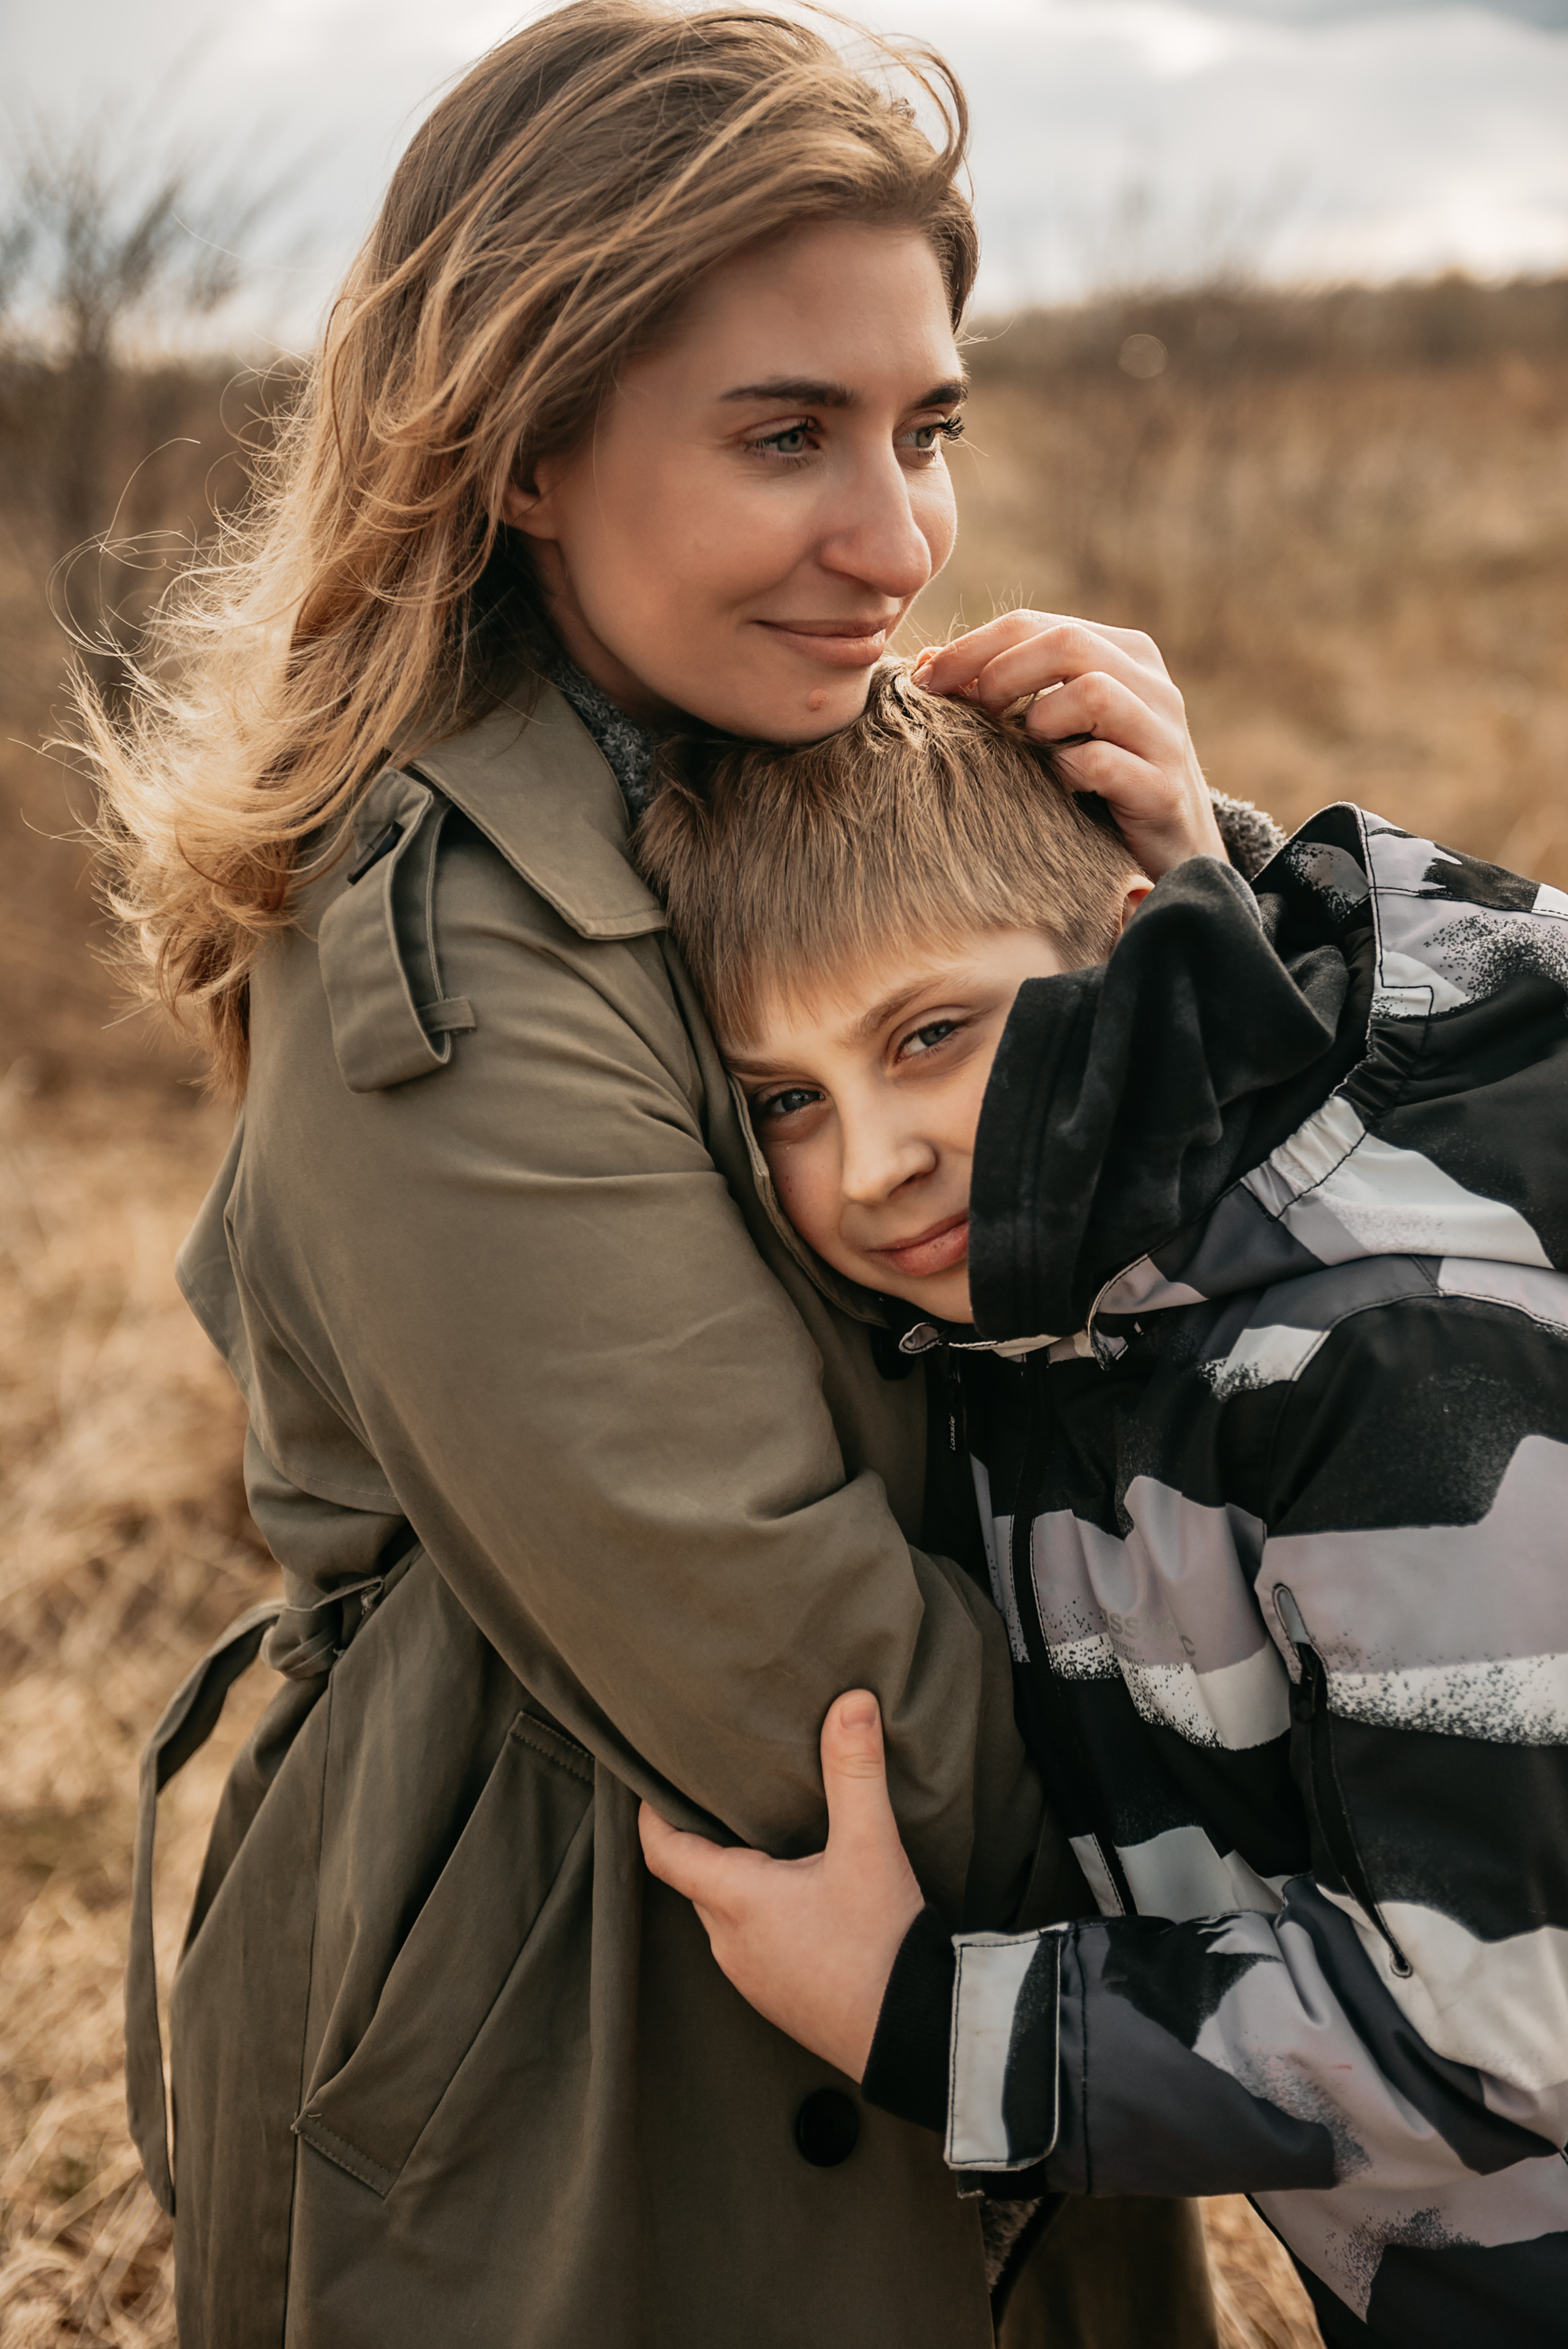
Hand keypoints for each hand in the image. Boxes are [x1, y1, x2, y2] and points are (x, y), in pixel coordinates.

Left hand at [638, 1691, 924, 2080]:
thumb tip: (851, 1701)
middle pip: (694, 1879)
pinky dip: (758, 1913)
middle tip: (713, 1795)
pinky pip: (749, 1944)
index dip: (650, 1814)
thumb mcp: (869, 1848)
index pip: (663, 1852)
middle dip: (699, 1838)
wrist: (918, 2041)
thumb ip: (856, 1771)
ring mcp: (752, 1978)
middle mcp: (729, 1943)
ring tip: (759, 1840)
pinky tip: (798, 1899)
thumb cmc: (884, 1945)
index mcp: (736, 1901)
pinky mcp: (779, 2000)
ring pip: (723, 1914)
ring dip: (732, 1879)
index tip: (648, 1783)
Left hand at [913, 611, 1225, 879]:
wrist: (1173, 858)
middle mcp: (1152, 683)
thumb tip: (924, 664)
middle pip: (1065, 643)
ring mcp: (1164, 734)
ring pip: (1091, 693)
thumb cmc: (1095, 788)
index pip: (1033, 624)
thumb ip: (1002, 690)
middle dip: (999, 674)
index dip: (971, 648)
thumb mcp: (1051, 730)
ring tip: (1029, 753)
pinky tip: (1057, 792)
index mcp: (1122, 654)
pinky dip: (1067, 773)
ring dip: (1039, 723)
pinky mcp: (1164, 788)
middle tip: (970, 714)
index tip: (925, 682)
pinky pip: (1101, 762)